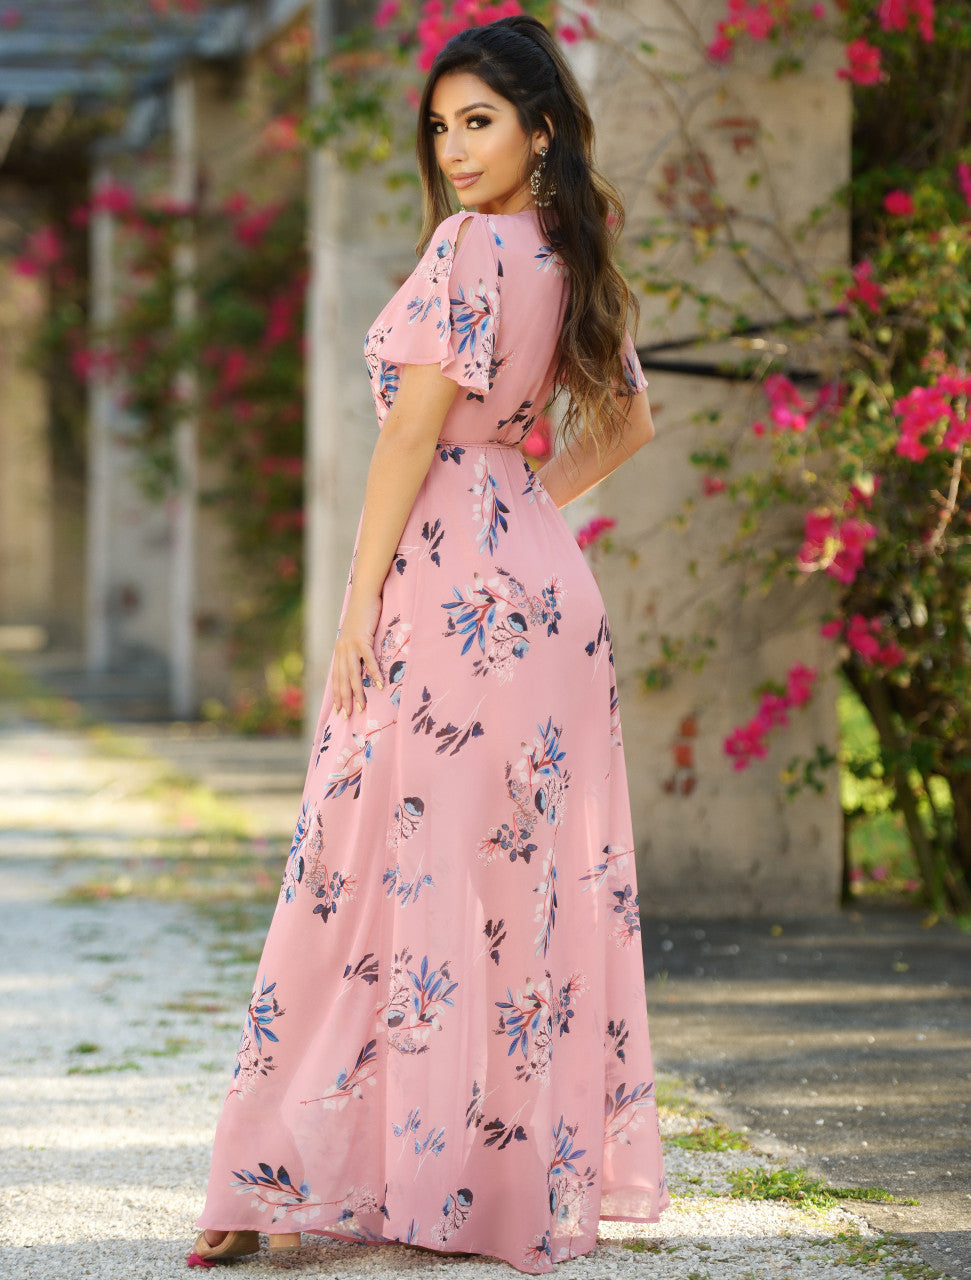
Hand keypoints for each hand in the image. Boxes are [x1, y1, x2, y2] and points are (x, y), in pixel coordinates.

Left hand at [333, 591, 384, 717]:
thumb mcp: (355, 636)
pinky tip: (378, 684)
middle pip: (342, 680)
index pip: (337, 678)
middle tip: (348, 715)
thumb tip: (359, 665)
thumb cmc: (363, 617)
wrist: (364, 597)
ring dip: (357, 692)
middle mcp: (342, 650)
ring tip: (362, 706)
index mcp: (339, 651)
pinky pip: (368, 660)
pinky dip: (373, 673)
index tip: (340, 710)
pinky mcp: (362, 639)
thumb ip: (355, 650)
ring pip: (353, 674)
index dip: (338, 694)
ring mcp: (351, 645)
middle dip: (345, 699)